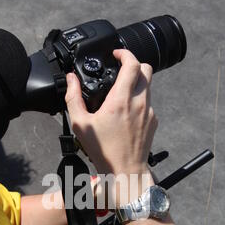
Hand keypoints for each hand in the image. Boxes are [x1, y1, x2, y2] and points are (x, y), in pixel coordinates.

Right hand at [65, 49, 156, 205]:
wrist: (125, 170)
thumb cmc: (103, 150)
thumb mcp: (80, 124)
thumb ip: (73, 98)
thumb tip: (71, 79)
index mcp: (121, 99)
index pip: (132, 64)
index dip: (124, 53)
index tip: (116, 54)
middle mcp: (139, 102)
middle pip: (146, 69)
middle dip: (134, 64)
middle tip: (120, 69)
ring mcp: (149, 111)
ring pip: (148, 85)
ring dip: (137, 82)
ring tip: (121, 92)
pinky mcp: (153, 121)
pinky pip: (148, 103)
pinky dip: (139, 101)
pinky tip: (126, 113)